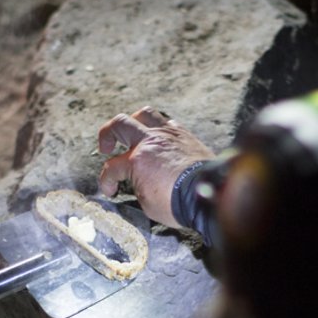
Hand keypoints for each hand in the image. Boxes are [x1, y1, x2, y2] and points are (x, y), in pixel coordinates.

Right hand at [97, 106, 214, 227]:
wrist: (210, 195)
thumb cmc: (179, 204)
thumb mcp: (148, 203)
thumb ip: (139, 187)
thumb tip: (140, 183)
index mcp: (137, 160)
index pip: (112, 168)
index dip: (106, 181)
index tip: (110, 190)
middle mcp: (150, 142)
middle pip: (120, 124)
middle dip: (107, 134)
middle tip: (106, 147)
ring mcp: (169, 135)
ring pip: (144, 114)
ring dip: (133, 122)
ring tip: (131, 134)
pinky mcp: (185, 135)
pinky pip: (167, 123)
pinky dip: (158, 130)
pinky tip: (158, 141)